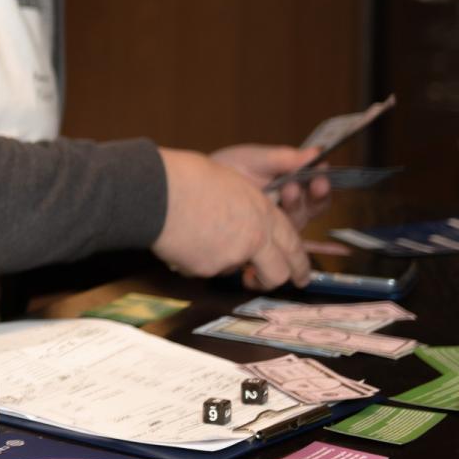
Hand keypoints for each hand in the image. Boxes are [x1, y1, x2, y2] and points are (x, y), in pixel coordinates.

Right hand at [154, 149, 310, 289]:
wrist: (158, 191)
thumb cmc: (189, 177)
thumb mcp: (231, 182)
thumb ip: (247, 207)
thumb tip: (245, 219)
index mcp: (263, 213)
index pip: (292, 244)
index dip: (299, 263)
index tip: (300, 275)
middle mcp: (254, 239)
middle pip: (276, 274)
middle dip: (271, 280)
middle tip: (263, 281)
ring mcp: (230, 257)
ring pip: (233, 269)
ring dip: (221, 259)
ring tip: (198, 233)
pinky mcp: (205, 270)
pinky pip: (204, 269)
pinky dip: (195, 259)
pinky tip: (182, 238)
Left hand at [212, 143, 331, 228]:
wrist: (201, 186)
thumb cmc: (231, 169)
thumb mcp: (257, 159)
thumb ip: (285, 158)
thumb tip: (317, 151)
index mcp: (294, 182)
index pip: (318, 185)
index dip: (323, 179)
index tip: (322, 169)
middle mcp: (291, 204)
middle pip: (316, 206)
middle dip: (318, 194)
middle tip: (316, 182)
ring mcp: (279, 222)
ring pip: (301, 219)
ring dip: (298, 204)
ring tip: (289, 188)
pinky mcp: (265, 237)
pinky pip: (279, 238)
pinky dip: (279, 224)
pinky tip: (275, 208)